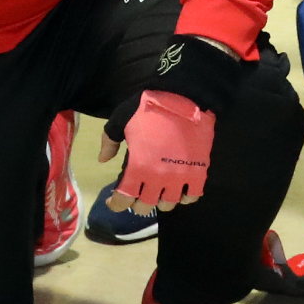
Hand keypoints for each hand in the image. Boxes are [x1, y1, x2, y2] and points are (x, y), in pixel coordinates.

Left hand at [96, 89, 214, 211]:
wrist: (184, 96)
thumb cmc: (149, 107)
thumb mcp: (121, 119)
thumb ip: (109, 141)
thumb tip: (104, 160)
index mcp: (137, 166)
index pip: (123, 200)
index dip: (115, 204)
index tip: (113, 200)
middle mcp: (158, 178)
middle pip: (145, 207)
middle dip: (137, 203)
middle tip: (137, 193)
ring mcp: (180, 177)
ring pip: (168, 204)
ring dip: (160, 199)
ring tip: (159, 190)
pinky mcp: (199, 172)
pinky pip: (192, 196)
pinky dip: (185, 196)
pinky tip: (180, 188)